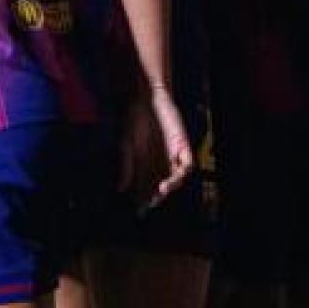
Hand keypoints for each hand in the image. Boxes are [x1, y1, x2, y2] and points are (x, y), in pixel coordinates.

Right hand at [118, 92, 192, 212]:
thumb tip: (120, 189)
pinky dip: (183, 171)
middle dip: (156, 197)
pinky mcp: (182, 145)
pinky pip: (188, 164)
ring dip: (170, 186)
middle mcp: (159, 162)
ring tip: (161, 189)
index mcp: (144, 164)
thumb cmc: (132, 119)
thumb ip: (125, 166)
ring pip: (175, 179)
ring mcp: (172, 155)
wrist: (144, 98)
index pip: (145, 186)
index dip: (143, 198)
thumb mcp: (125, 144)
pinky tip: (177, 174)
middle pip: (160, 186)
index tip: (139, 209)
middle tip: (151, 202)